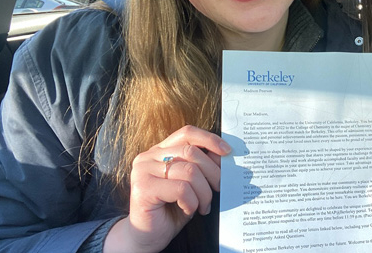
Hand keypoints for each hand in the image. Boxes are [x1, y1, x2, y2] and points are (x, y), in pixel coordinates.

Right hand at [104, 125, 231, 252]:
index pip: (187, 133)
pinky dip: (192, 202)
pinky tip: (190, 210)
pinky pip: (182, 189)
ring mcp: (143, 171)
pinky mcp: (143, 188)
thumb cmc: (171, 210)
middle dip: (212, 171)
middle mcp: (148, 157)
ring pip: (189, 171)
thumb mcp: (191, 184)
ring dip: (204, 192)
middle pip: (191, 152)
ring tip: (204, 205)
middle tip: (220, 188)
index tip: (227, 151)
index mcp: (159, 151)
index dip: (209, 139)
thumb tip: (223, 153)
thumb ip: (202, 166)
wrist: (148, 238)